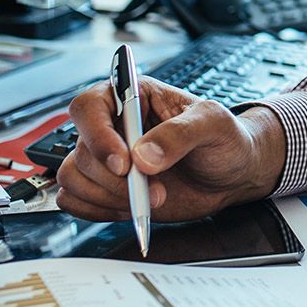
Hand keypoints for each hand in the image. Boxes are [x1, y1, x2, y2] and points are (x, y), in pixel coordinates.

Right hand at [55, 78, 286, 222]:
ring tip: (149, 199)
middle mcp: (114, 126)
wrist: (232, 174)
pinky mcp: (107, 188)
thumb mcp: (213, 123)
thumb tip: (143, 156)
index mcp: (133, 96)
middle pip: (81, 150)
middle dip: (116, 179)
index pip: (89, 106)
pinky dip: (98, 210)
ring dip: (108, 197)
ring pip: (73, 177)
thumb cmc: (225, 138)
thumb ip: (180, 133)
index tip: (125, 163)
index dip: (98, 135)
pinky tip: (131, 208)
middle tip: (154, 188)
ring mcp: (108, 159)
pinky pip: (75, 200)